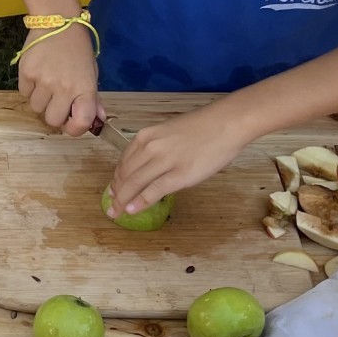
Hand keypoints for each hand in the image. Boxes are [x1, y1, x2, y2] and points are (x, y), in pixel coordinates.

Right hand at [17, 23, 100, 132]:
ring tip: (46, 83)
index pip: (80, 123)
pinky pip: (24, 94)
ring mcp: (43, 81)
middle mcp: (64, 87)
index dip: (75, 128)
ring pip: (35, 108)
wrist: (58, 22)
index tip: (71, 122)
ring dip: (40, 100)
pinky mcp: (26, 73)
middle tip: (57, 100)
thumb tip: (98, 121)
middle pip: (52, 121)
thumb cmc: (78, 50)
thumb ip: (93, 99)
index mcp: (85, 89)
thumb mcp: (90, 73)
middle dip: (54, 114)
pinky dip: (30, 88)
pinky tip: (37, 73)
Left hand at [106, 101, 248, 219]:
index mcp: (145, 136)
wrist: (225, 124)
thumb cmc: (201, 128)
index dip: (116, 180)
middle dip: (116, 194)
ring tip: (117, 213)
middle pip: (125, 175)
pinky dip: (140, 202)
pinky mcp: (180, 175)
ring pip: (134, 184)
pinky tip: (131, 210)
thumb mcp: (168, 133)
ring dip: (123, 201)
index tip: (112, 191)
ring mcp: (164, 161)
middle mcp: (150, 147)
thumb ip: (154, 149)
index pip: (123, 162)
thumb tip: (146, 170)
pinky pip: (153, 191)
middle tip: (111, 207)